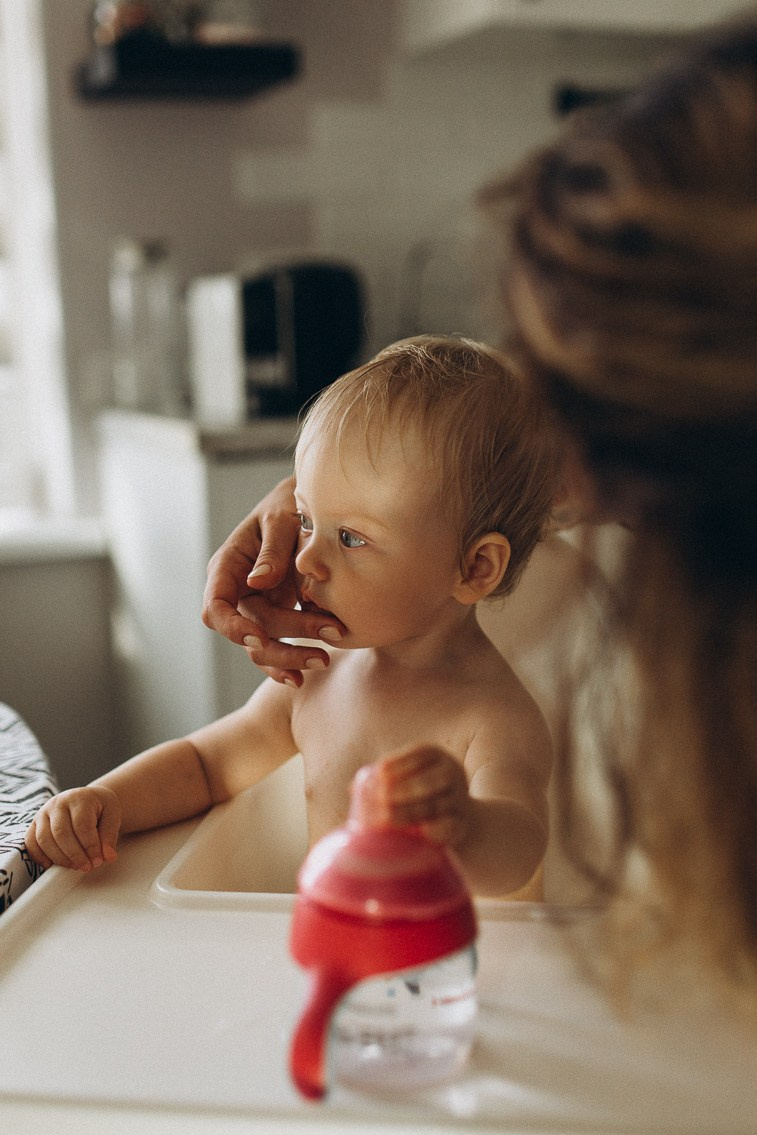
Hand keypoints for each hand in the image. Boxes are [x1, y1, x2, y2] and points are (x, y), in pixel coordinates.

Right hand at [25, 786, 121, 871]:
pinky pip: (31, 842)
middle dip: (74, 854)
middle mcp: (58, 803)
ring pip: (44, 839)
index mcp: (79, 798)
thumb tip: (108, 857)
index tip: (98, 860)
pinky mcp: (34, 824)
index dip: (90, 846)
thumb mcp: (112, 816)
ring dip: (59, 858)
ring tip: (75, 866)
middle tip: (87, 867)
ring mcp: (43, 813)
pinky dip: (39, 857)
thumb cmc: (100, 808)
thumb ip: (110, 836)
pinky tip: (53, 865)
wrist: (87, 799)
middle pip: (61, 833)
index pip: (82, 824)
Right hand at [201, 477, 344, 685]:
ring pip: (262, 646)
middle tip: (321, 653)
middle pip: (248, 632)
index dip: (233, 627)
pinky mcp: (279, 614)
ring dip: (291, 657)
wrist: (312, 504)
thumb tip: (258, 582)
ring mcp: (257, 605)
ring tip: (324, 660)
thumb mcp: (282, 518)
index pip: (216, 607)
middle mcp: (238, 590)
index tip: (259, 637)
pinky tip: (306, 675)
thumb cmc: (290, 504)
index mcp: (229, 566)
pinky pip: (278, 645)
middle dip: (282, 644)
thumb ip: (273, 550)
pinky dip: (290, 661)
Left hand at [365, 747, 472, 847]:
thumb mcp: (404, 777)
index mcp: (436, 756)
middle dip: (406, 789)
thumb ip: (381, 779)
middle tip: (382, 799)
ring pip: (438, 805)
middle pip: (434, 779)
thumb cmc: (416, 792)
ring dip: (411, 812)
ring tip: (387, 819)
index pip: (421, 754)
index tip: (379, 773)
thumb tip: (353, 789)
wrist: (452, 815)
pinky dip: (434, 830)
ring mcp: (459, 799)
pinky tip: (418, 833)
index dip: (400, 762)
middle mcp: (452, 773)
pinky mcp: (462, 824)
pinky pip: (450, 827)